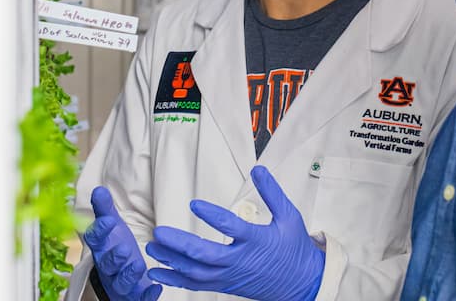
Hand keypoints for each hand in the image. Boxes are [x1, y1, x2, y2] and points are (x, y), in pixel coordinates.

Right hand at [83, 186, 162, 300]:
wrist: (119, 276)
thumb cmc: (115, 248)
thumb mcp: (112, 227)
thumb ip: (105, 209)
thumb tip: (99, 189)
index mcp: (102, 248)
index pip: (95, 239)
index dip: (100, 231)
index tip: (109, 221)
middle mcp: (108, 267)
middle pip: (107, 264)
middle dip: (114, 258)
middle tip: (124, 249)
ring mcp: (120, 282)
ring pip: (121, 282)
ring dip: (128, 275)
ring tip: (139, 265)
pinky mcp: (134, 295)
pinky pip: (138, 297)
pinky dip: (146, 295)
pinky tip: (156, 288)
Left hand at [145, 166, 324, 300]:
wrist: (301, 284)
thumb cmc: (294, 249)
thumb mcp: (289, 217)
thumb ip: (272, 193)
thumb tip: (258, 170)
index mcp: (257, 241)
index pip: (232, 228)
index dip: (212, 216)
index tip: (194, 203)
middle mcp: (240, 261)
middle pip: (205, 255)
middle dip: (179, 244)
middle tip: (159, 232)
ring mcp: (230, 276)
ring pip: (196, 272)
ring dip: (172, 260)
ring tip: (153, 246)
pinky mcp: (225, 284)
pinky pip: (197, 285)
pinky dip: (175, 279)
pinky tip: (158, 272)